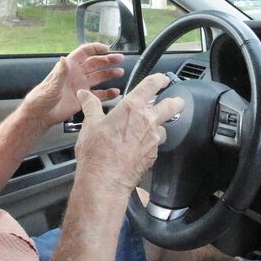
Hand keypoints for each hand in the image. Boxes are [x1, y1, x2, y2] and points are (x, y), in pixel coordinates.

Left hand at [21, 42, 124, 127]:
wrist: (40, 116)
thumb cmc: (41, 99)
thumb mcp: (51, 85)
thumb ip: (60, 73)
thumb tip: (64, 59)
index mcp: (68, 67)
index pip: (84, 53)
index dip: (95, 48)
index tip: (107, 48)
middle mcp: (76, 75)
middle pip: (95, 63)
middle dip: (107, 60)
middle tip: (120, 59)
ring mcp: (81, 86)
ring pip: (98, 77)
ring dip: (109, 74)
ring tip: (120, 72)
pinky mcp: (83, 99)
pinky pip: (98, 94)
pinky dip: (107, 93)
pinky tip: (115, 92)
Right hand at [73, 74, 184, 198]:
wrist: (105, 181)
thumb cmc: (96, 152)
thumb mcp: (90, 124)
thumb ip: (91, 106)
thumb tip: (85, 95)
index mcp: (132, 108)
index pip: (151, 85)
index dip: (159, 79)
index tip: (162, 79)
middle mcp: (147, 121)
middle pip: (172, 105)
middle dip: (176, 101)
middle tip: (175, 101)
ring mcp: (153, 139)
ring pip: (164, 128)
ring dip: (160, 126)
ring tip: (149, 129)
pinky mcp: (153, 155)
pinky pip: (155, 145)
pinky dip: (150, 144)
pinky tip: (139, 147)